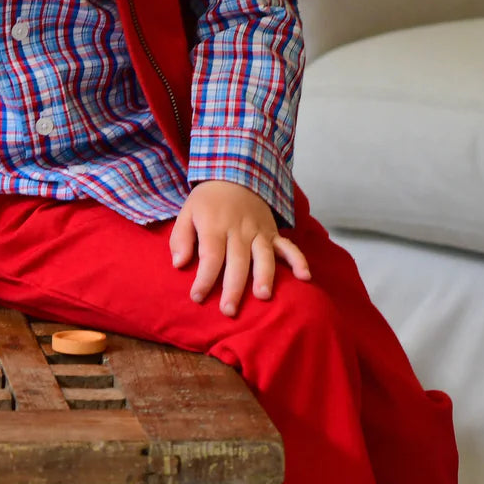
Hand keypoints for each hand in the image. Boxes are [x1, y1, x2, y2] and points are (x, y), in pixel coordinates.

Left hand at [169, 180, 310, 315]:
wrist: (235, 173)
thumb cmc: (208, 201)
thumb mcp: (187, 212)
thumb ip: (181, 238)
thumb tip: (179, 264)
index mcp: (215, 226)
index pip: (210, 256)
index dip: (204, 278)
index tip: (197, 297)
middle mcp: (239, 230)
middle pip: (237, 261)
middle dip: (234, 287)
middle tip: (229, 310)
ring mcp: (258, 231)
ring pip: (263, 256)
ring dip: (264, 276)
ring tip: (263, 296)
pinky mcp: (272, 232)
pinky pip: (288, 246)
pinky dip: (298, 260)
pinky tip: (305, 277)